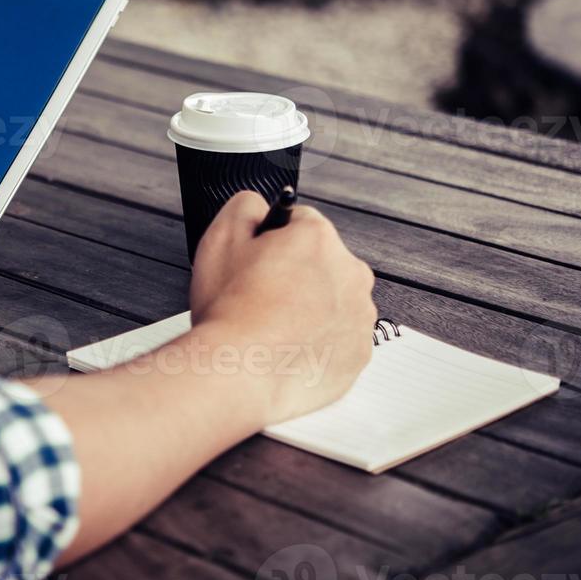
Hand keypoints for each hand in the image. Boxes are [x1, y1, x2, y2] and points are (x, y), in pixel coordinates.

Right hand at [189, 191, 375, 425]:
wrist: (238, 374)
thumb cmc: (229, 311)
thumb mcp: (221, 236)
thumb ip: (245, 204)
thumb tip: (260, 206)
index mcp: (319, 238)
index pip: (299, 222)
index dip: (270, 242)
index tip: (255, 264)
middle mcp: (351, 273)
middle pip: (321, 262)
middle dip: (295, 275)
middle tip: (259, 299)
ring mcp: (359, 317)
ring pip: (332, 302)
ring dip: (308, 309)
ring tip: (271, 330)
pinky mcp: (359, 355)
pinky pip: (338, 340)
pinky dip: (317, 344)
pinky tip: (287, 351)